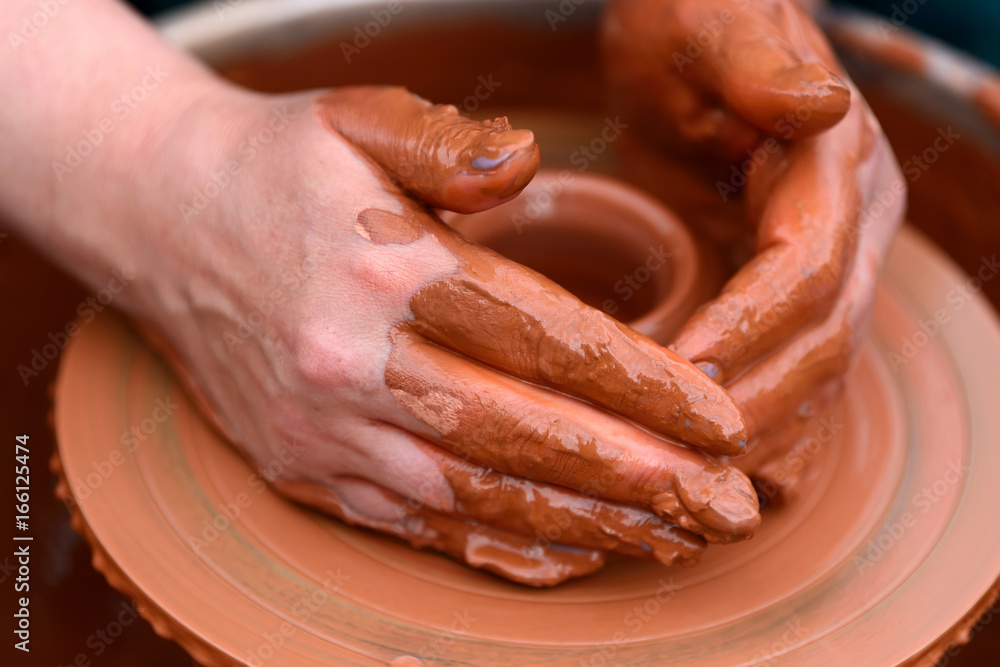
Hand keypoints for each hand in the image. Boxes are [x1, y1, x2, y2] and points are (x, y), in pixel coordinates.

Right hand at [124, 85, 758, 585]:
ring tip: (674, 540)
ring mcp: (324, 430)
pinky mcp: (302, 467)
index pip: (544, 341)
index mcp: (385, 269)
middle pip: (522, 436)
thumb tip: (525, 164)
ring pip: (475, 494)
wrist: (156, 218)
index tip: (722, 422)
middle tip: (731, 505)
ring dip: (583, 523)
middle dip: (639, 478)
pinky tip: (566, 556)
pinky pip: (412, 524)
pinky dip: (497, 545)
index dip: (643, 388)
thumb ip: (449, 145)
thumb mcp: (360, 117)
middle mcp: (354, 363)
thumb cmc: (276, 166)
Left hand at [602, 0, 905, 442]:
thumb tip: (822, 108)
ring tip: (689, 472)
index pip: (807, 273)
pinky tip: (711, 453)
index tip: (675, 376)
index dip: (746, 332)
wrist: (693, 28)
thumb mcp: (710, 27)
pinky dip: (760, 413)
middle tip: (673, 450)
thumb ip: (758, 67)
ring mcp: (836, 257)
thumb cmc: (688, 21)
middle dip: (751, 399)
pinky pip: (795, 364)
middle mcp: (854, 221)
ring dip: (758, 426)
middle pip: (823, 339)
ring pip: (818, 367)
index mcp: (838, 165)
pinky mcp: (799, 283)